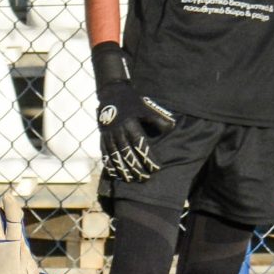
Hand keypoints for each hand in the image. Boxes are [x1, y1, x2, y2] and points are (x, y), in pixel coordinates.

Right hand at [91, 42, 175, 182]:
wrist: (111, 94)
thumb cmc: (132, 102)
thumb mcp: (146, 107)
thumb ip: (158, 119)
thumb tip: (171, 128)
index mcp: (130, 124)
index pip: (140, 145)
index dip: (148, 158)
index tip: (156, 168)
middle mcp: (118, 132)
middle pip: (127, 154)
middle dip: (136, 168)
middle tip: (145, 178)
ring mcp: (109, 136)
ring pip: (116, 156)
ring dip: (123, 169)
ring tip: (131, 179)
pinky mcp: (103, 138)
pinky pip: (105, 154)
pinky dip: (111, 165)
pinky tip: (116, 174)